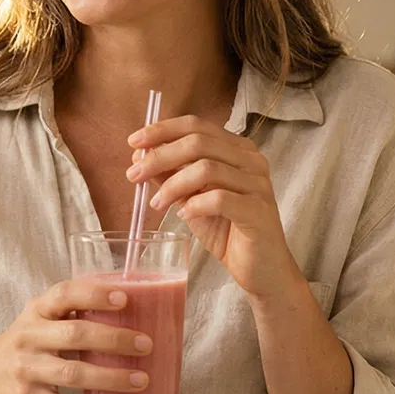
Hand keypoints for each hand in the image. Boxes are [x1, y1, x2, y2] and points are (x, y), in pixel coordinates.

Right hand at [0, 280, 153, 393]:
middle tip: (145, 344)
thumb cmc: (26, 345)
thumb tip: (132, 309)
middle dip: (114, 339)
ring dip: (112, 378)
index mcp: (36, 311)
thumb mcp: (39, 320)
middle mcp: (29, 337)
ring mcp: (27, 370)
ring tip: (141, 380)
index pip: (64, 294)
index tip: (124, 298)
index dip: (94, 295)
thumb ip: (72, 313)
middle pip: (75, 335)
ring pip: (74, 374)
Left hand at [129, 116, 302, 300]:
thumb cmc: (227, 230)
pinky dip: (195, 205)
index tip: (134, 141)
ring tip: (157, 204)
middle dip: (160, 156)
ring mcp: (258, 184)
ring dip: (173, 185)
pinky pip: (220, 199)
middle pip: (199, 143)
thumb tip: (140, 156)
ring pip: (207, 169)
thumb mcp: (192, 198)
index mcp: (237, 149)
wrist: (260, 268)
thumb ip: (171, 175)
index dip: (163, 130)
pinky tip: (183, 215)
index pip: (197, 125)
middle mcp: (252, 160)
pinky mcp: (258, 211)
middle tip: (134, 174)